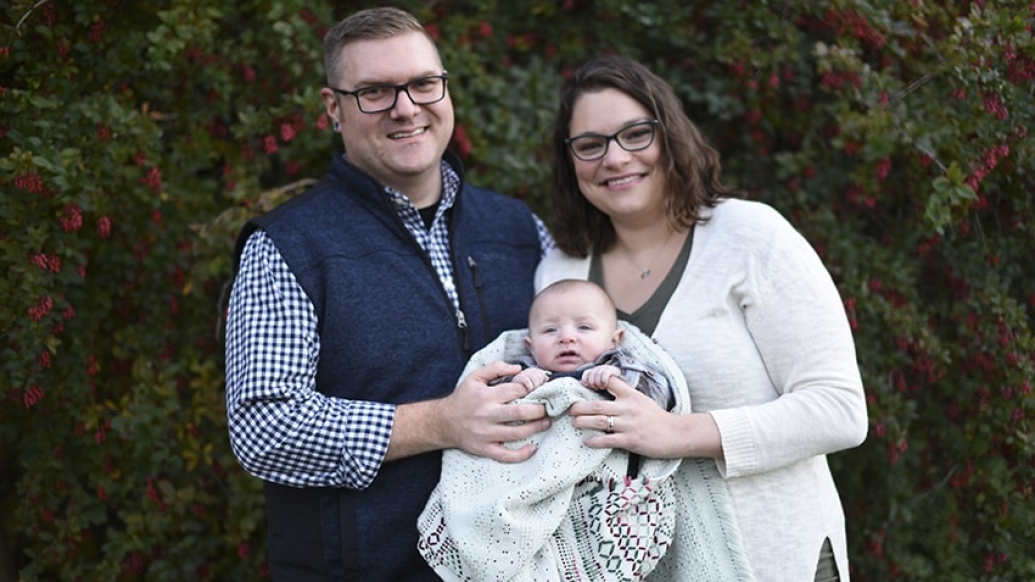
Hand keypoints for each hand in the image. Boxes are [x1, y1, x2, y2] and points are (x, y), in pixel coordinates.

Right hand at [435, 360, 550, 462]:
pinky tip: (533, 447)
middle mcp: (487, 415)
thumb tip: (519, 368)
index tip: (542, 389)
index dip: (533, 388)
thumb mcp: (475, 377)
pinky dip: (521, 454)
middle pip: (520, 413)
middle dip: (539, 410)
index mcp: (486, 396)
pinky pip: (505, 455)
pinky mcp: (485, 449)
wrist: (444, 422)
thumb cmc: (463, 398)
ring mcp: (486, 434)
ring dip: (536, 428)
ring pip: (517, 434)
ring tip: (546, 422)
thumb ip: (496, 368)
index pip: (516, 390)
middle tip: (547, 408)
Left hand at [568, 375, 722, 459]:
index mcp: (631, 395)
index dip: (594, 380)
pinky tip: (587, 441)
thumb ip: (624, 395)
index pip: (610, 381)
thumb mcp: (641, 400)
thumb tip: (605, 392)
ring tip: (574, 423)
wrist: (675, 434)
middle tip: (570, 409)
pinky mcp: (630, 440)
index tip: (582, 383)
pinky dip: (594, 441)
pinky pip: (607, 440)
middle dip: (579, 407)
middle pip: (597, 405)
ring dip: (582, 422)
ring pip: (598, 421)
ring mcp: (628, 424)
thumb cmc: (656, 418)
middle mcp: (628, 408)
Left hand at [580, 364, 621, 388]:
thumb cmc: (606, 386)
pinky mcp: (613, 370)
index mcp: (594, 371)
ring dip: (598, 382)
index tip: (587, 385)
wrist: (621, 383)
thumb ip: (589, 384)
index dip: (585, 379)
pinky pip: (606, 373)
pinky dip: (604, 379)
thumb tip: (580, 384)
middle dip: (592, 382)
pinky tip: (605, 384)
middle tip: (596, 388)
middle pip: (591, 373)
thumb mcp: (596, 385)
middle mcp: (599, 368)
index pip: (586, 373)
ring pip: (597, 374)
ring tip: (601, 387)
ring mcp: (606, 368)